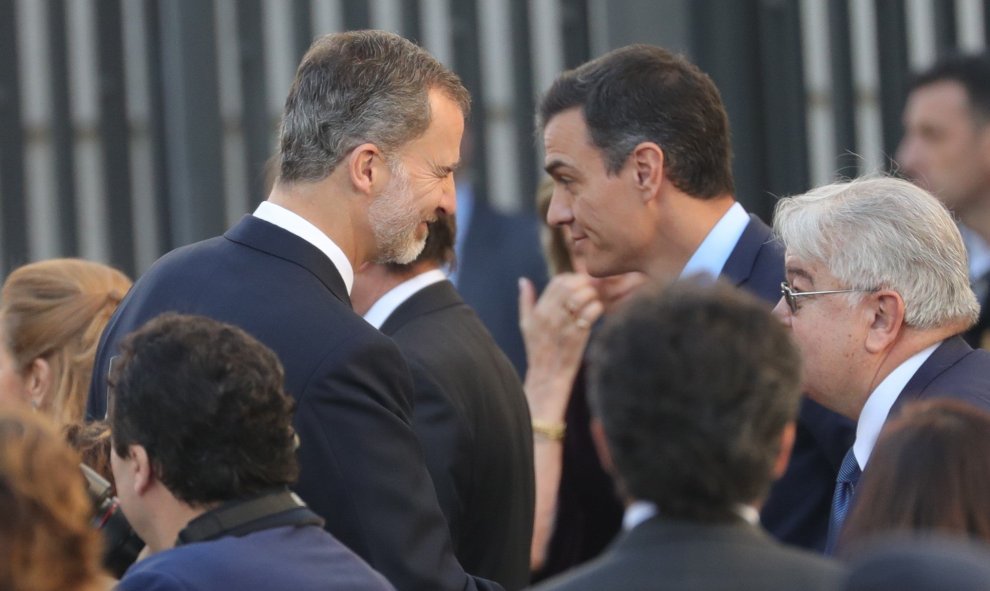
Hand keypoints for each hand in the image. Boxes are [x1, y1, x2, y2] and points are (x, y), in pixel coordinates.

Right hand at [518, 274, 603, 420]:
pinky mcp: (577, 336)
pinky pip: (592, 312)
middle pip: (570, 285)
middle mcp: (550, 315)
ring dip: (592, 295)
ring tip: (594, 302)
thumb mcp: (526, 324)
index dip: (573, 279)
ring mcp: (563, 325)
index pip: (558, 281)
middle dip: (585, 284)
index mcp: (539, 311)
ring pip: (582, 295)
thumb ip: (525, 300)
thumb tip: (523, 280)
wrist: (547, 377)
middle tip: (591, 291)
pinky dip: (598, 308)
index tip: (580, 286)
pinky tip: (597, 314)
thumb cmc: (538, 350)